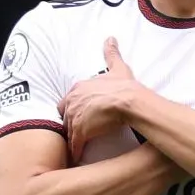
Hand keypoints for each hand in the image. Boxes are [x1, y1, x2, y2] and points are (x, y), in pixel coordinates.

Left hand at [59, 38, 138, 161]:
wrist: (130, 101)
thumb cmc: (125, 86)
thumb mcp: (117, 67)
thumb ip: (111, 53)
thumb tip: (110, 38)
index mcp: (79, 87)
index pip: (69, 100)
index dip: (75, 108)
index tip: (81, 114)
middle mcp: (72, 101)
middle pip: (65, 115)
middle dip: (70, 122)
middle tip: (78, 130)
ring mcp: (75, 117)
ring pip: (68, 130)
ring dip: (72, 138)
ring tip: (76, 147)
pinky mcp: (80, 131)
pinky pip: (74, 144)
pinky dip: (75, 150)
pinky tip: (77, 156)